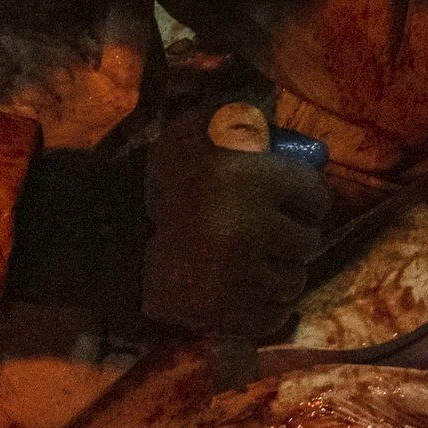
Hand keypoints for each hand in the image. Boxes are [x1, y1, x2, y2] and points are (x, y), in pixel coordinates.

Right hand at [141, 100, 328, 337]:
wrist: (112, 233)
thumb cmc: (168, 177)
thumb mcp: (203, 128)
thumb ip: (247, 114)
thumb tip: (286, 111)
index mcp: (251, 180)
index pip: (315, 195)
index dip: (309, 196)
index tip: (297, 199)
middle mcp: (250, 229)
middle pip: (308, 241)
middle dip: (296, 235)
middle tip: (276, 230)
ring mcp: (237, 277)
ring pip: (293, 280)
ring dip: (283, 270)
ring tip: (262, 259)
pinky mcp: (222, 313)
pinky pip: (272, 316)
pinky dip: (268, 306)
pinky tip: (253, 288)